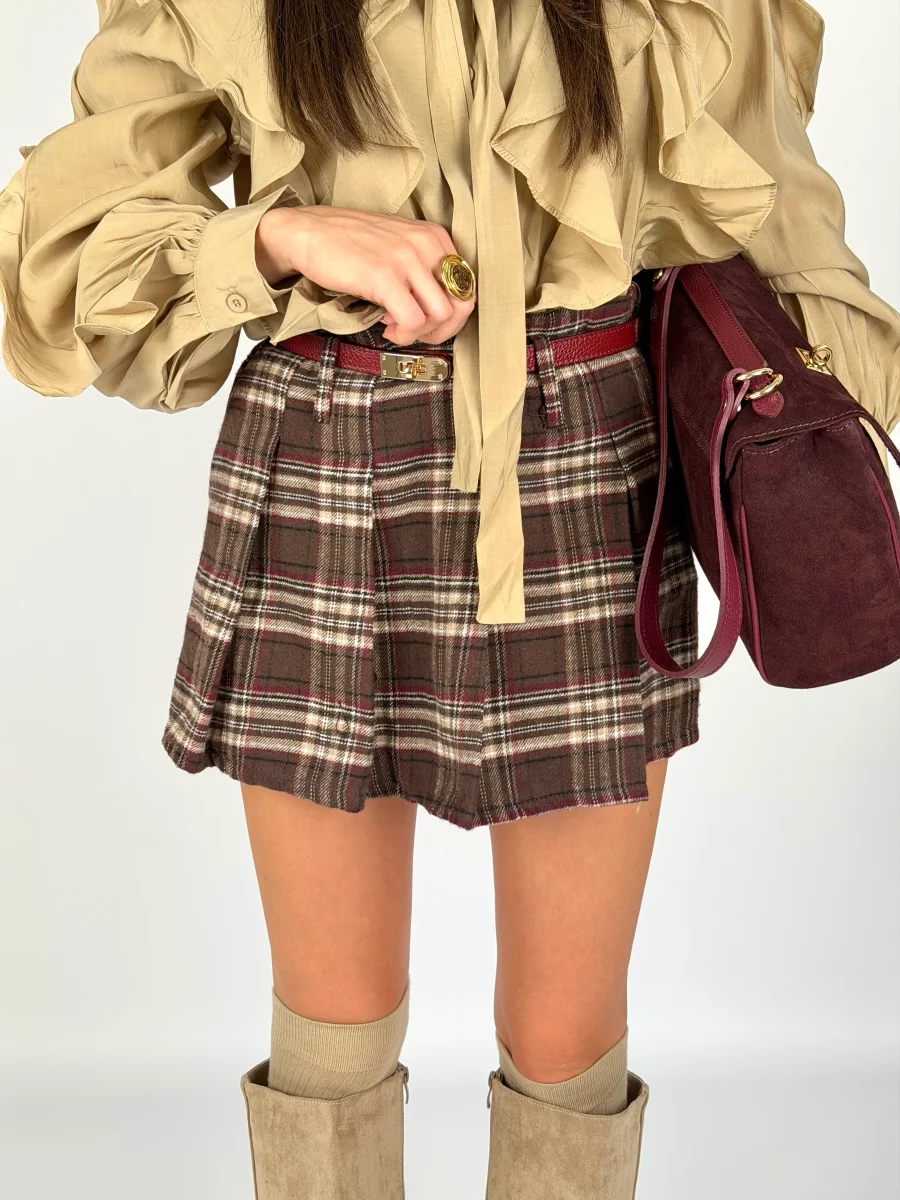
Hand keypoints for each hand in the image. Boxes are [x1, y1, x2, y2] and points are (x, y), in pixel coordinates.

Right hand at [255, 205, 475, 345]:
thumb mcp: (398, 246)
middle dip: (442, 329)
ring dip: (421, 333)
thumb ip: (422, 269)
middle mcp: (426, 244)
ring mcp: (407, 259)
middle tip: (416, 331)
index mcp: (434, 236)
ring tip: (397, 327)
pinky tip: (387, 327)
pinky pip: (414, 320)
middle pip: (461, 304)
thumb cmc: (350, 243)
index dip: (451, 314)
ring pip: (441, 315)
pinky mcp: (385, 276)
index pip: (467, 286)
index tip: (426, 320)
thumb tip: (439, 309)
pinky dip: (404, 334)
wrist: (307, 231)